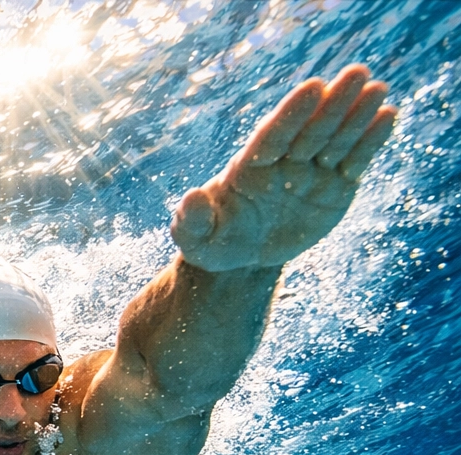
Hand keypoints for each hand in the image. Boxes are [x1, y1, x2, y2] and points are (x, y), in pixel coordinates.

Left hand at [171, 64, 396, 272]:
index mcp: (249, 167)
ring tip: (378, 89)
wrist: (241, 256)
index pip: (273, 136)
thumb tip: (191, 198)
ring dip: (358, 115)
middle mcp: (283, 163)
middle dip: (333, 103)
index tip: (313, 86)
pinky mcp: (335, 187)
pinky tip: (388, 116)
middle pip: (310, 130)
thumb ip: (192, 220)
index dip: (292, 113)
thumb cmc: (213, 241)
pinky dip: (371, 141)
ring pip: (336, 141)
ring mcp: (311, 173)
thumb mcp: (196, 238)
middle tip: (357, 72)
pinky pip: (355, 162)